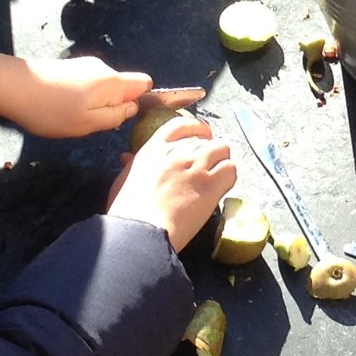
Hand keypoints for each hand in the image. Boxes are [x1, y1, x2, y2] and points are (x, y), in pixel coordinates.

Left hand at [0, 53, 152, 138]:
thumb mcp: (88, 123)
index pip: (144, 83)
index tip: (123, 119)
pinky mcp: (67, 69)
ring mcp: (83, 66)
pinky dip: (79, 100)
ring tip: (71, 119)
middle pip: (122, 89)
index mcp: (112, 81)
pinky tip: (59, 110)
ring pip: (102, 90)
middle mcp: (102, 69)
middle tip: (91, 125)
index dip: (141, 101)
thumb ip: (116, 117)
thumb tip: (133, 108)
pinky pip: (87, 87)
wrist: (10, 86)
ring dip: (94, 106)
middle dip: (113, 108)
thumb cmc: (51, 110)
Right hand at [108, 116, 236, 249]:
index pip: (182, 125)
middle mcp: (179, 152)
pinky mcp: (211, 185)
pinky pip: (231, 170)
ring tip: (218, 175)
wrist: (142, 229)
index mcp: (155, 148)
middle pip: (205, 140)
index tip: (202, 135)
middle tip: (208, 166)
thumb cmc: (127, 210)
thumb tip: (127, 157)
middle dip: (209, 151)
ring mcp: (197, 166)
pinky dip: (230, 176)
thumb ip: (131, 165)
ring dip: (222, 160)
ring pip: (223, 149)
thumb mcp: (123, 180)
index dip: (196, 128)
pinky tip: (222, 187)